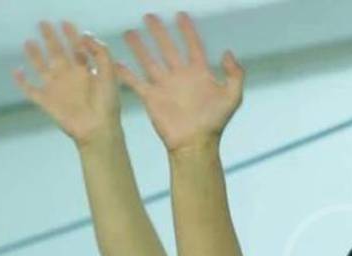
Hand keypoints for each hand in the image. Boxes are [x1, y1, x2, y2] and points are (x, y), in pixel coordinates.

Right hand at [14, 21, 120, 143]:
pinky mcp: (46, 101)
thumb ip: (101, 53)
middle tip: (43, 24)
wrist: (98, 129)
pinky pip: (30, 89)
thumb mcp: (109, 74)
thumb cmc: (107, 104)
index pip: (77, 49)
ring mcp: (56, 89)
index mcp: (85, 72)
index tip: (66, 23)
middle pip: (57, 53)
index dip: (72, 36)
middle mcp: (69, 78)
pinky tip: (16, 71)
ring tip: (28, 41)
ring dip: (35, 55)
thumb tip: (85, 34)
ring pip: (42, 67)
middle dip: (51, 38)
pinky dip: (21, 81)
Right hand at [115, 13, 243, 152]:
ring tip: (130, 32)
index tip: (181, 16)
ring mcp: (164, 86)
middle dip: (159, 33)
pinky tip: (116, 62)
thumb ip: (235, 74)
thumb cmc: (215, 122)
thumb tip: (227, 52)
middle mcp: (180, 76)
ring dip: (139, 47)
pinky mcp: (151, 98)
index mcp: (199, 74)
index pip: (193, 46)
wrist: (195, 144)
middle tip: (149, 16)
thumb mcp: (232, 97)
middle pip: (167, 48)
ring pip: (149, 61)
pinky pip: (136, 82)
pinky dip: (126, 73)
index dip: (188, 31)